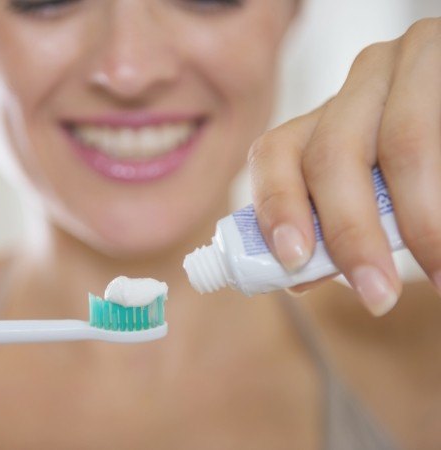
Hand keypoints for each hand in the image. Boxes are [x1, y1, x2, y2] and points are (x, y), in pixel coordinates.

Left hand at [247, 18, 440, 315]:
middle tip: (377, 294)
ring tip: (439, 271)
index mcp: (326, 116)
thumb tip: (297, 277)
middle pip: (331, 154)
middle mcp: (359, 81)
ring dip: (421, 220)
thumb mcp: (378, 192)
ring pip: (399, 142)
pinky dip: (440, 196)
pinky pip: (439, 131)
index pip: (275, 152)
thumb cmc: (422, 173)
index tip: (293, 261)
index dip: (277, 206)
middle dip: (351, 233)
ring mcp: (409, 60)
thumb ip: (338, 226)